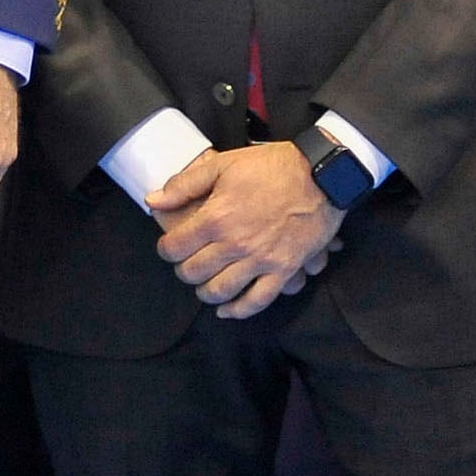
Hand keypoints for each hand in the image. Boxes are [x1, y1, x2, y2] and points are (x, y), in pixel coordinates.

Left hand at [151, 144, 341, 319]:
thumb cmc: (271, 166)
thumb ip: (184, 184)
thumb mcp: (223, 164)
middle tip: (187, 264)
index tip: (170, 247)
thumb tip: (153, 201)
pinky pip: (258, 301)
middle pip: (194, 272)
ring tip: (204, 285)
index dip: (166, 250)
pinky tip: (227, 310)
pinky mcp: (284, 270)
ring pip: (220, 291)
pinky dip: (239, 310)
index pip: (175, 247)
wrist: (321, 175)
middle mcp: (235, 244)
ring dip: (206, 293)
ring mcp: (260, 260)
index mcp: (216, 218)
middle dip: (184, 270)